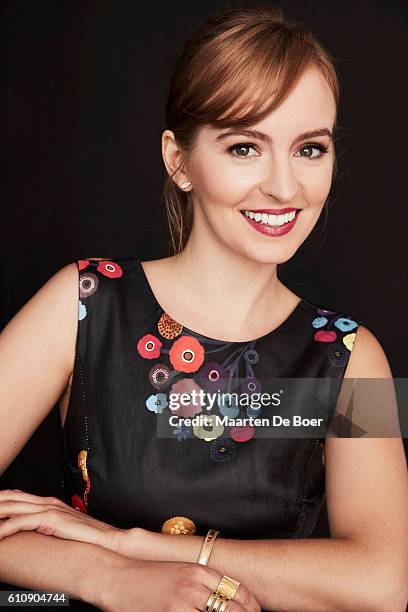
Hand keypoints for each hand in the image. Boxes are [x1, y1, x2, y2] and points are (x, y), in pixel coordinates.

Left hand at [0, 489, 124, 552]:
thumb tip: (36, 530)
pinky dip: (5, 528)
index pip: (17, 495)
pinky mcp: (51, 520)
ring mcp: (49, 509)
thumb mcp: (63, 527)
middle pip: (11, 497)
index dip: (2, 497)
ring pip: (12, 507)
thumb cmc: (87, 536)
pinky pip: (20, 522)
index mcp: (49, 502)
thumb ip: (49, 524)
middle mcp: (47, 502)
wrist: (107, 538)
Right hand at [99, 557, 261, 611]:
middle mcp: (194, 585)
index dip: (251, 607)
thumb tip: (225, 596)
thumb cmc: (147, 575)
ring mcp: (181, 603)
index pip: (238, 590)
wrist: (115, 577)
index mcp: (198, 570)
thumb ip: (202, 581)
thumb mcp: (179, 571)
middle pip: (232, 609)